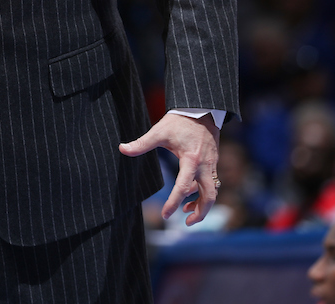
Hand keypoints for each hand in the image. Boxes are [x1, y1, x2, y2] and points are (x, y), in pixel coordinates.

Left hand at [119, 111, 220, 225]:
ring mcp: (211, 166)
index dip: (173, 203)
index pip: (183, 187)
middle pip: (209, 196)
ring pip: (212, 192)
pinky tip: (189, 194)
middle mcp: (205, 166)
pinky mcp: (213, 164)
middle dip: (200, 213)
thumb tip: (122, 149)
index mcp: (191, 160)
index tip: (165, 215)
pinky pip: (211, 184)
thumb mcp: (159, 132)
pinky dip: (202, 193)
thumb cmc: (179, 122)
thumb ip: (141, 143)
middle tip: (186, 224)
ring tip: (186, 211)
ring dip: (201, 204)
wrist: (201, 110)